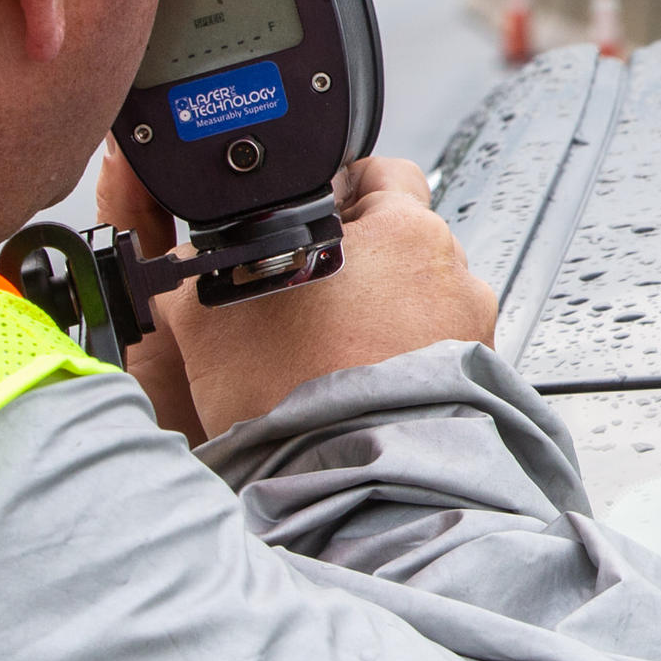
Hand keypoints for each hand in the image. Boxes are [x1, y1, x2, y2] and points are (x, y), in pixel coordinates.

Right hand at [104, 153, 496, 438]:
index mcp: (401, 227)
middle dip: (359, 258)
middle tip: (310, 293)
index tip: (309, 221)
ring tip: (335, 348)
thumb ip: (198, 267)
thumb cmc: (295, 401)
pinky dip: (405, 355)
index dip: (335, 192)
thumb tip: (184, 256)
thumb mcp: (212, 319)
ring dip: (385, 309)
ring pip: (419, 294)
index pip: (377, 173)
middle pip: (401, 237)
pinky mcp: (477, 375)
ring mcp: (469, 324)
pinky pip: (436, 346)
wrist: (354, 487)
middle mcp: (449, 268)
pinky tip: (362, 379)